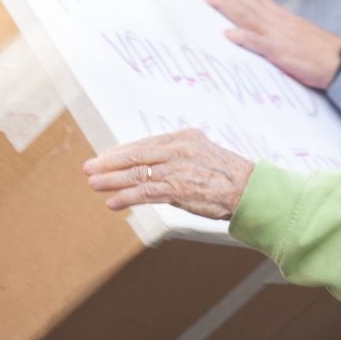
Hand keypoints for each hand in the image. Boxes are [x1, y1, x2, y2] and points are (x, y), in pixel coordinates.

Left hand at [84, 130, 255, 220]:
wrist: (252, 190)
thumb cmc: (229, 177)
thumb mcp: (203, 157)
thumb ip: (179, 159)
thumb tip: (154, 170)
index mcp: (184, 138)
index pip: (145, 143)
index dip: (122, 152)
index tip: (106, 158)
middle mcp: (178, 149)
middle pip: (136, 155)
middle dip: (110, 162)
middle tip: (89, 168)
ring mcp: (177, 168)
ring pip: (136, 173)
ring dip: (111, 179)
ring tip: (93, 184)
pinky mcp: (179, 188)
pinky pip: (146, 192)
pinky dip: (126, 197)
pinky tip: (112, 202)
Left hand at [198, 0, 340, 88]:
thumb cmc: (318, 50)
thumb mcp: (293, 31)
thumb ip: (273, 25)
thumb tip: (254, 23)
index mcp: (277, 14)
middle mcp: (274, 19)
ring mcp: (277, 35)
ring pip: (247, 15)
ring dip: (226, 4)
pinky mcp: (281, 53)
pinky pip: (261, 45)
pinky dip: (245, 38)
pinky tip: (229, 34)